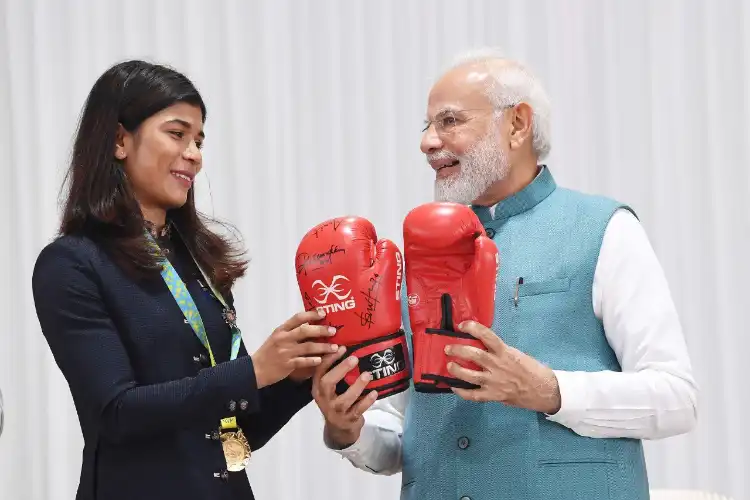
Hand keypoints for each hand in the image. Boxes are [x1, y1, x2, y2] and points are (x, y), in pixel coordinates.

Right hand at [251, 310, 338, 388]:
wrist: (255, 369)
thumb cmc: (269, 352)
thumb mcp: (277, 338)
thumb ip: (291, 332)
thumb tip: (311, 325)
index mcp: (281, 330)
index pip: (297, 318)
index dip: (311, 314)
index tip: (323, 313)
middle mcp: (283, 339)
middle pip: (305, 331)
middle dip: (321, 330)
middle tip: (333, 330)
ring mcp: (285, 352)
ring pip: (308, 347)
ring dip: (323, 347)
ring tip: (335, 348)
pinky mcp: (287, 365)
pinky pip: (303, 362)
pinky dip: (313, 360)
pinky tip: (321, 360)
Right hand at [312, 348, 377, 448]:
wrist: (339, 430)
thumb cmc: (336, 402)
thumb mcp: (330, 389)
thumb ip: (334, 372)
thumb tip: (345, 348)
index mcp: (318, 388)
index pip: (319, 371)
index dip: (329, 359)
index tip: (341, 347)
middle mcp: (323, 399)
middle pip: (327, 383)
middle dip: (340, 369)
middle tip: (354, 359)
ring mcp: (335, 411)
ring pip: (344, 399)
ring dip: (357, 386)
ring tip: (367, 374)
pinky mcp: (348, 420)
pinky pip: (358, 410)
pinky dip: (366, 401)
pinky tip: (374, 392)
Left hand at [445, 321, 561, 413]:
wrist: (543, 390)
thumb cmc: (531, 369)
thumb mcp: (516, 354)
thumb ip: (499, 351)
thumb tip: (481, 345)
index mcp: (505, 352)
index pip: (487, 336)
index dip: (473, 328)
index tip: (462, 325)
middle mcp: (498, 365)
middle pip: (474, 355)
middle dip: (458, 350)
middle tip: (448, 348)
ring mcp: (494, 382)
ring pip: (470, 376)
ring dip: (456, 370)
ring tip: (449, 366)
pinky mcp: (494, 396)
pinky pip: (474, 395)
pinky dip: (462, 392)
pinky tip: (454, 387)